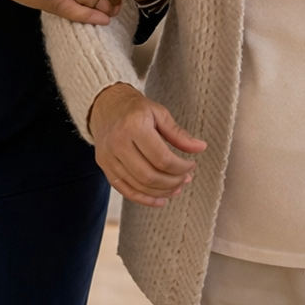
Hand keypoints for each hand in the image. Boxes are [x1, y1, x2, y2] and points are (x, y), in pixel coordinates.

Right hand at [88, 82, 206, 206]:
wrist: (105, 104)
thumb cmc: (134, 108)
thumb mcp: (159, 113)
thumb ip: (178, 134)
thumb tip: (200, 147)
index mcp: (134, 126)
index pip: (162, 158)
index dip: (181, 167)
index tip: (191, 165)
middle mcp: (118, 143)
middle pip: (150, 175)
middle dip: (173, 182)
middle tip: (186, 178)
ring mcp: (108, 156)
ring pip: (138, 185)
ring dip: (161, 191)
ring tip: (176, 188)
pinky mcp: (104, 166)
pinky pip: (124, 189)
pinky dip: (143, 199)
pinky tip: (160, 199)